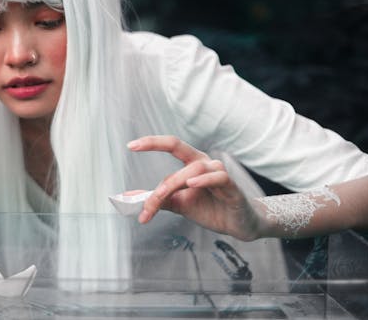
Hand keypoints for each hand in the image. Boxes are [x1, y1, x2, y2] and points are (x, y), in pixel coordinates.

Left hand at [128, 135, 262, 240]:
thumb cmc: (210, 209)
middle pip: (180, 152)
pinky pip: (218, 177)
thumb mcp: (179, 204)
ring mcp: (219, 173)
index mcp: (192, 163)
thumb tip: (128, 197)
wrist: (238, 225)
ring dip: (174, 183)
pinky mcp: (232, 187)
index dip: (152, 142)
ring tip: (161, 197)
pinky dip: (204, 179)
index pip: (172, 144)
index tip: (130, 145)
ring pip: (194, 168)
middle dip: (161, 179)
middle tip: (149, 201)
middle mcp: (205, 162)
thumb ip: (157, 199)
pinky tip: (191, 184)